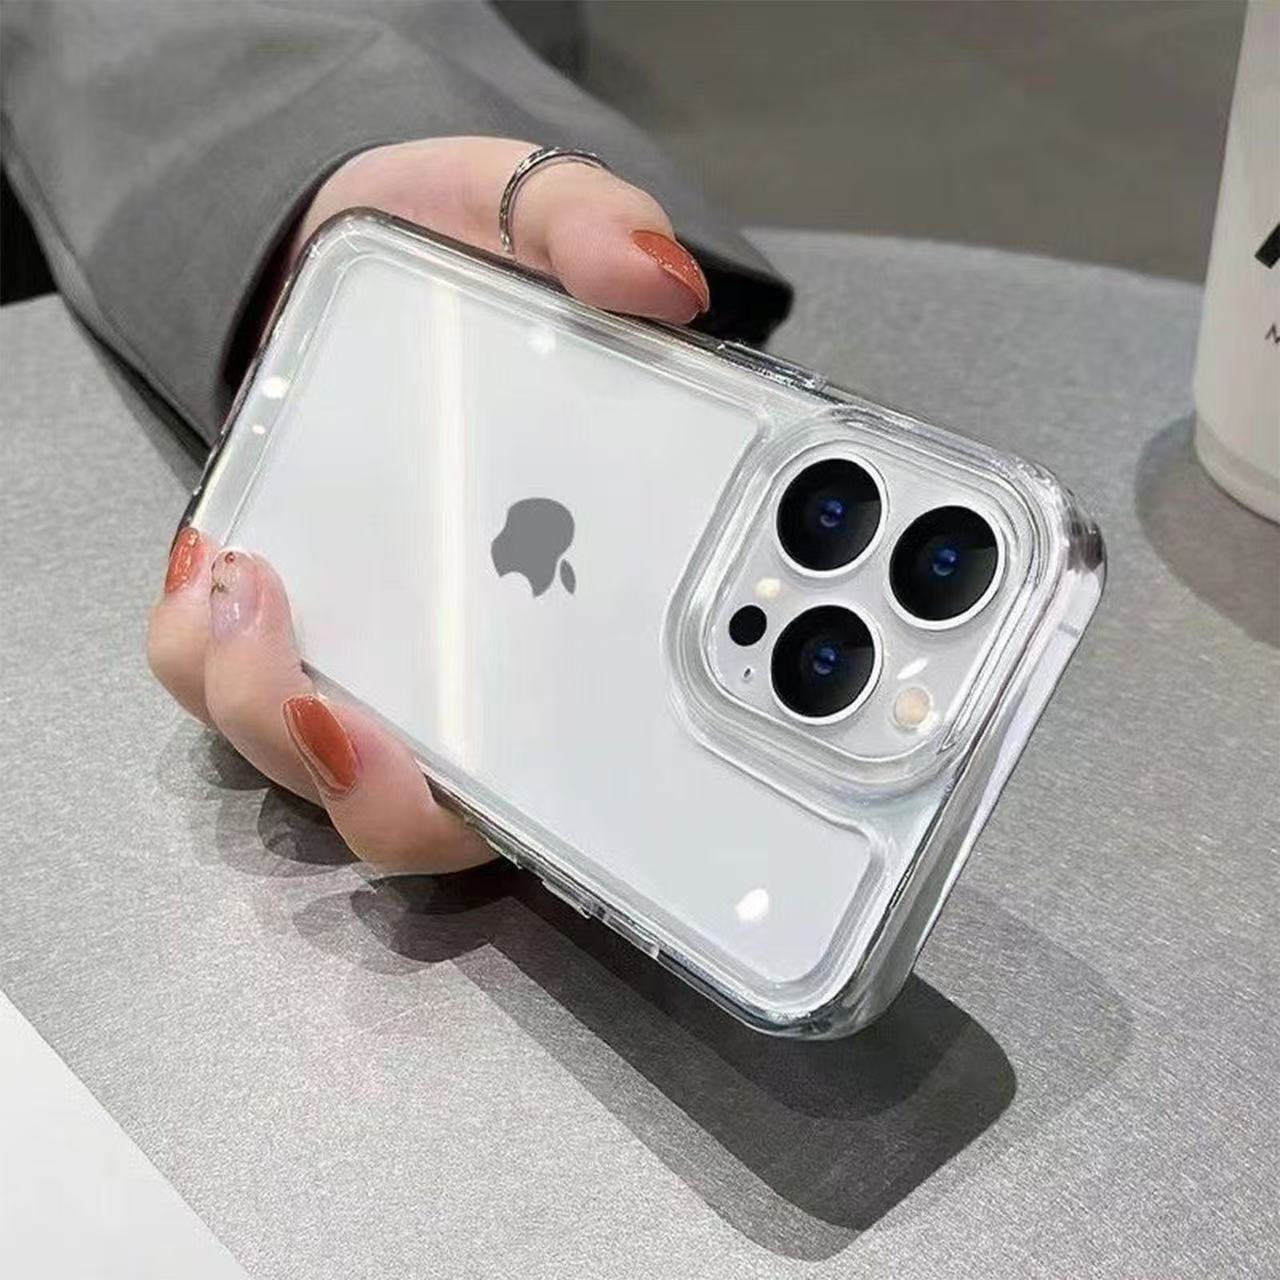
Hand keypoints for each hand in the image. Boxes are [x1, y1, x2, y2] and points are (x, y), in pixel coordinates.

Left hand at [148, 137, 710, 872]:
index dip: (531, 801)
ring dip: (267, 705)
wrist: (364, 240)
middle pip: (421, 802)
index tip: (482, 767)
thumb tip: (653, 281)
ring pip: (307, 755)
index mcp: (559, 603)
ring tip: (254, 585)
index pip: (566, 756)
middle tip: (338, 706)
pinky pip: (215, 672)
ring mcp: (368, 640)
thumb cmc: (471, 254)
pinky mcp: (277, 604)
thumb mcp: (531, 211)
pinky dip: (201, 645)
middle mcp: (464, 654)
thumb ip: (592, 227)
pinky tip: (216, 563)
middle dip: (374, 783)